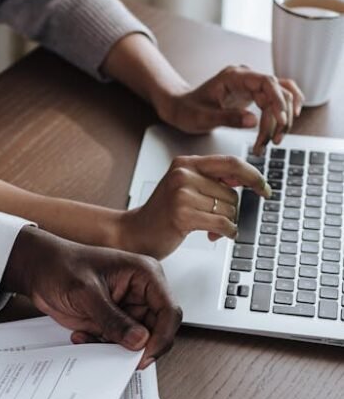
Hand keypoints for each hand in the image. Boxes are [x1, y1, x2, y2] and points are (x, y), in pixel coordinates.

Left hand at [2, 227, 181, 367]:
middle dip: (135, 346)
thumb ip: (113, 318)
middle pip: (157, 330)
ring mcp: (127, 308)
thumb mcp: (86, 292)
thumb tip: (139, 341)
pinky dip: (101, 345)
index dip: (162, 337)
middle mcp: (141, 292)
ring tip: (89, 336)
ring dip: (114, 347)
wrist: (38, 270)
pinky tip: (81, 334)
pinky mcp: (113, 321)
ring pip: (137, 341)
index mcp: (145, 275)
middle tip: (115, 354)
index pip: (169, 311)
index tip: (145, 355)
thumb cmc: (61, 266)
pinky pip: (118, 343)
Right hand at [115, 154, 270, 258]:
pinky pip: (222, 223)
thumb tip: (245, 179)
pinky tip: (215, 235)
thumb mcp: (185, 188)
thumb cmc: (162, 214)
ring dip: (226, 223)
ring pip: (228, 209)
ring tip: (209, 228)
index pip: (231, 163)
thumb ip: (212, 180)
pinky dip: (226, 232)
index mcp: (186, 163)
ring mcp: (182, 194)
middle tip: (219, 221)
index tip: (264, 189)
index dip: (253, 176)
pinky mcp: (183, 215)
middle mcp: (183, 174)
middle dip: (231, 211)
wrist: (134, 232)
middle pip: (232, 192)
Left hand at [158, 65, 303, 153]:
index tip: (280, 121)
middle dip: (280, 118)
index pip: (267, 82)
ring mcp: (252, 85)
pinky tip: (285, 124)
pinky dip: (284, 111)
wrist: (181, 108)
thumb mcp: (203, 118)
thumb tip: (253, 122)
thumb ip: (228, 118)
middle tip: (272, 142)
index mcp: (234, 77)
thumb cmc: (188, 110)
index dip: (278, 100)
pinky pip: (277, 99)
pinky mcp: (254, 94)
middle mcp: (247, 77)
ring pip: (281, 97)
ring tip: (272, 142)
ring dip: (282, 119)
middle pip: (277, 92)